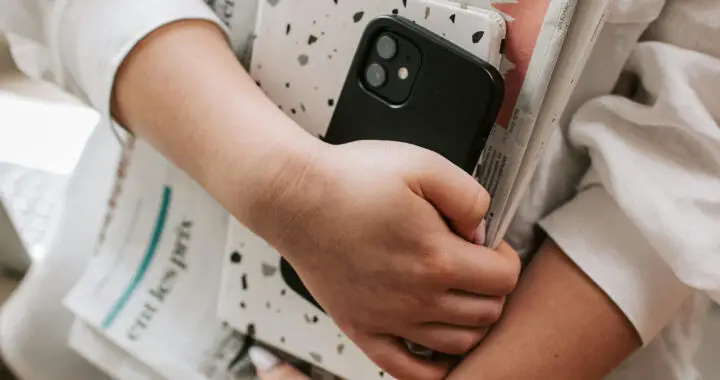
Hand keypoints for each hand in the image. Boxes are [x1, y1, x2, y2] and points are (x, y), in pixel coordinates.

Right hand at [250, 140, 520, 379]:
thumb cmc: (348, 180)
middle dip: (493, 289)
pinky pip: (407, 370)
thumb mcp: (422, 164)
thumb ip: (469, 196)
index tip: (491, 246)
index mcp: (436, 258)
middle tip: (477, 266)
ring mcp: (388, 319)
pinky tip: (437, 348)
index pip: (504, 278)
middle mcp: (415, 297)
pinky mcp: (361, 328)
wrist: (294, 197)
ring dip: (471, 322)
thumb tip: (483, 227)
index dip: (506, 257)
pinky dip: (433, 367)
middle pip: (487, 314)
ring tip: (460, 296)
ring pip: (458, 343)